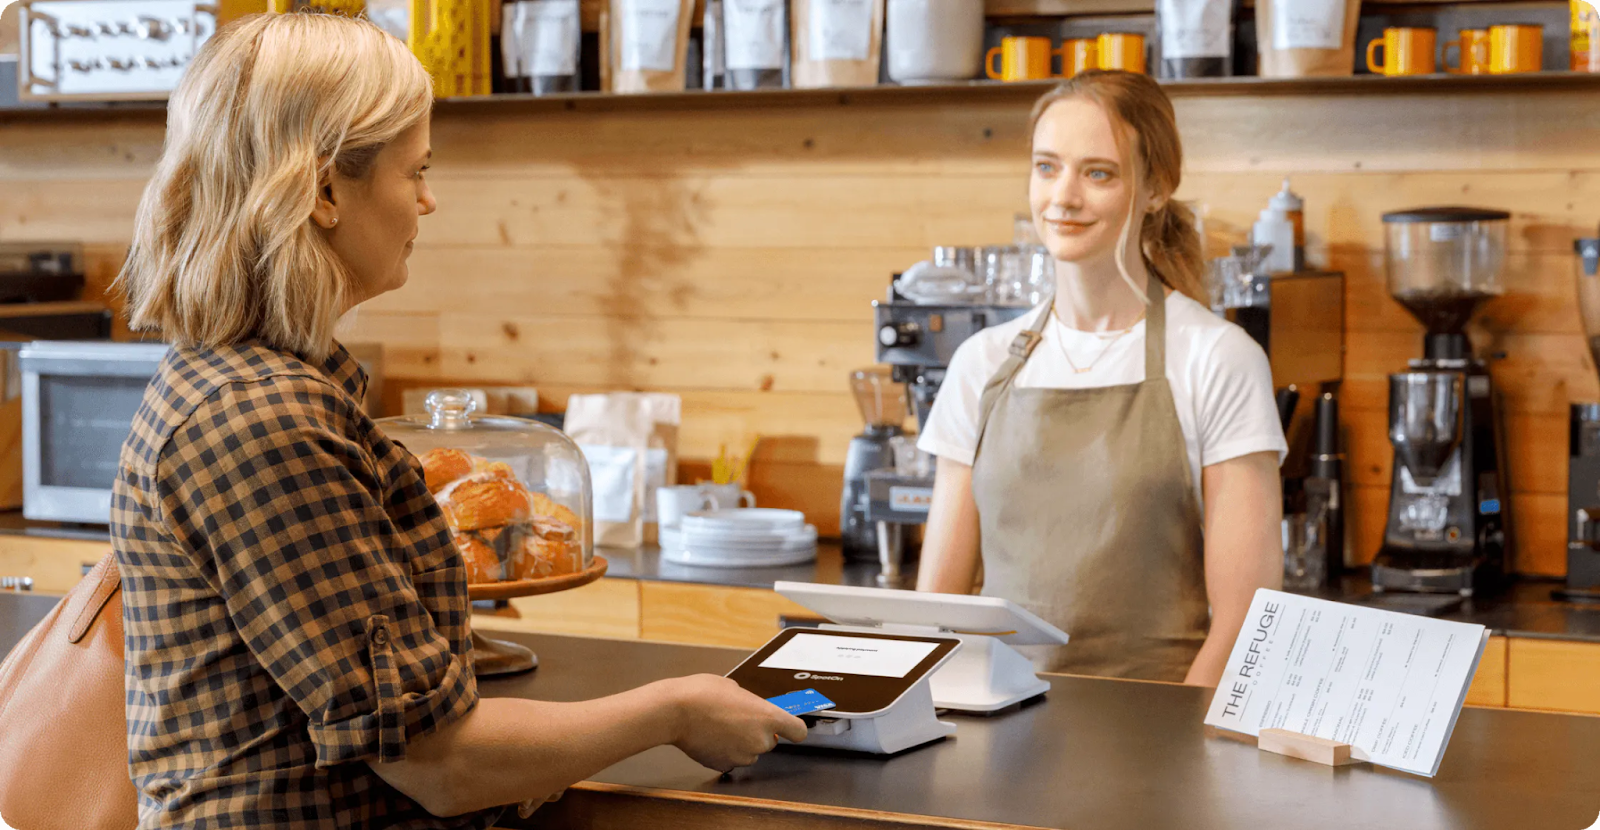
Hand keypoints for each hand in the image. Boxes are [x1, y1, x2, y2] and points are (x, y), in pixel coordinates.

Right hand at [664, 675, 807, 772]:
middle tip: (738, 718)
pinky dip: (724, 752)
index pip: (798, 732)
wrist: (675, 711)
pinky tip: (711, 737)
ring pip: (750, 751)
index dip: (794, 729)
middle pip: (770, 741)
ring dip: (741, 743)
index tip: (790, 728)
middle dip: (758, 733)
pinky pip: (731, 759)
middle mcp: (760, 740)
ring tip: (719, 726)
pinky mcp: (725, 765)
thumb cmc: (702, 693)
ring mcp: (743, 756)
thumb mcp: (735, 688)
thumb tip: (750, 711)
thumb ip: (751, 704)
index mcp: (768, 717)